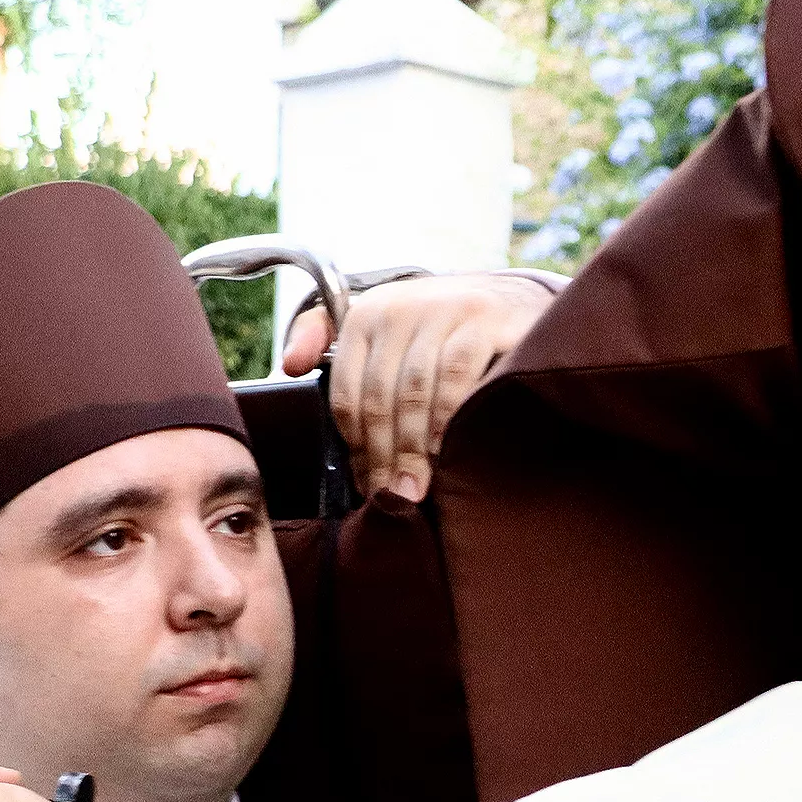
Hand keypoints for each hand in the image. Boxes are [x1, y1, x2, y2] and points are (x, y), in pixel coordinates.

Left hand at [282, 274, 555, 500]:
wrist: (513, 303)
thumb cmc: (440, 332)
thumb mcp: (385, 331)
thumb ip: (328, 340)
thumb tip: (288, 366)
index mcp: (366, 317)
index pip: (349, 397)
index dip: (356, 449)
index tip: (368, 486)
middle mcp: (398, 308)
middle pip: (378, 401)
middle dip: (384, 458)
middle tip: (394, 499)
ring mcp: (442, 310)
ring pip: (413, 393)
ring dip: (414, 449)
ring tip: (417, 489)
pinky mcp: (482, 319)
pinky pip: (455, 376)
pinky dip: (446, 418)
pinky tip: (445, 450)